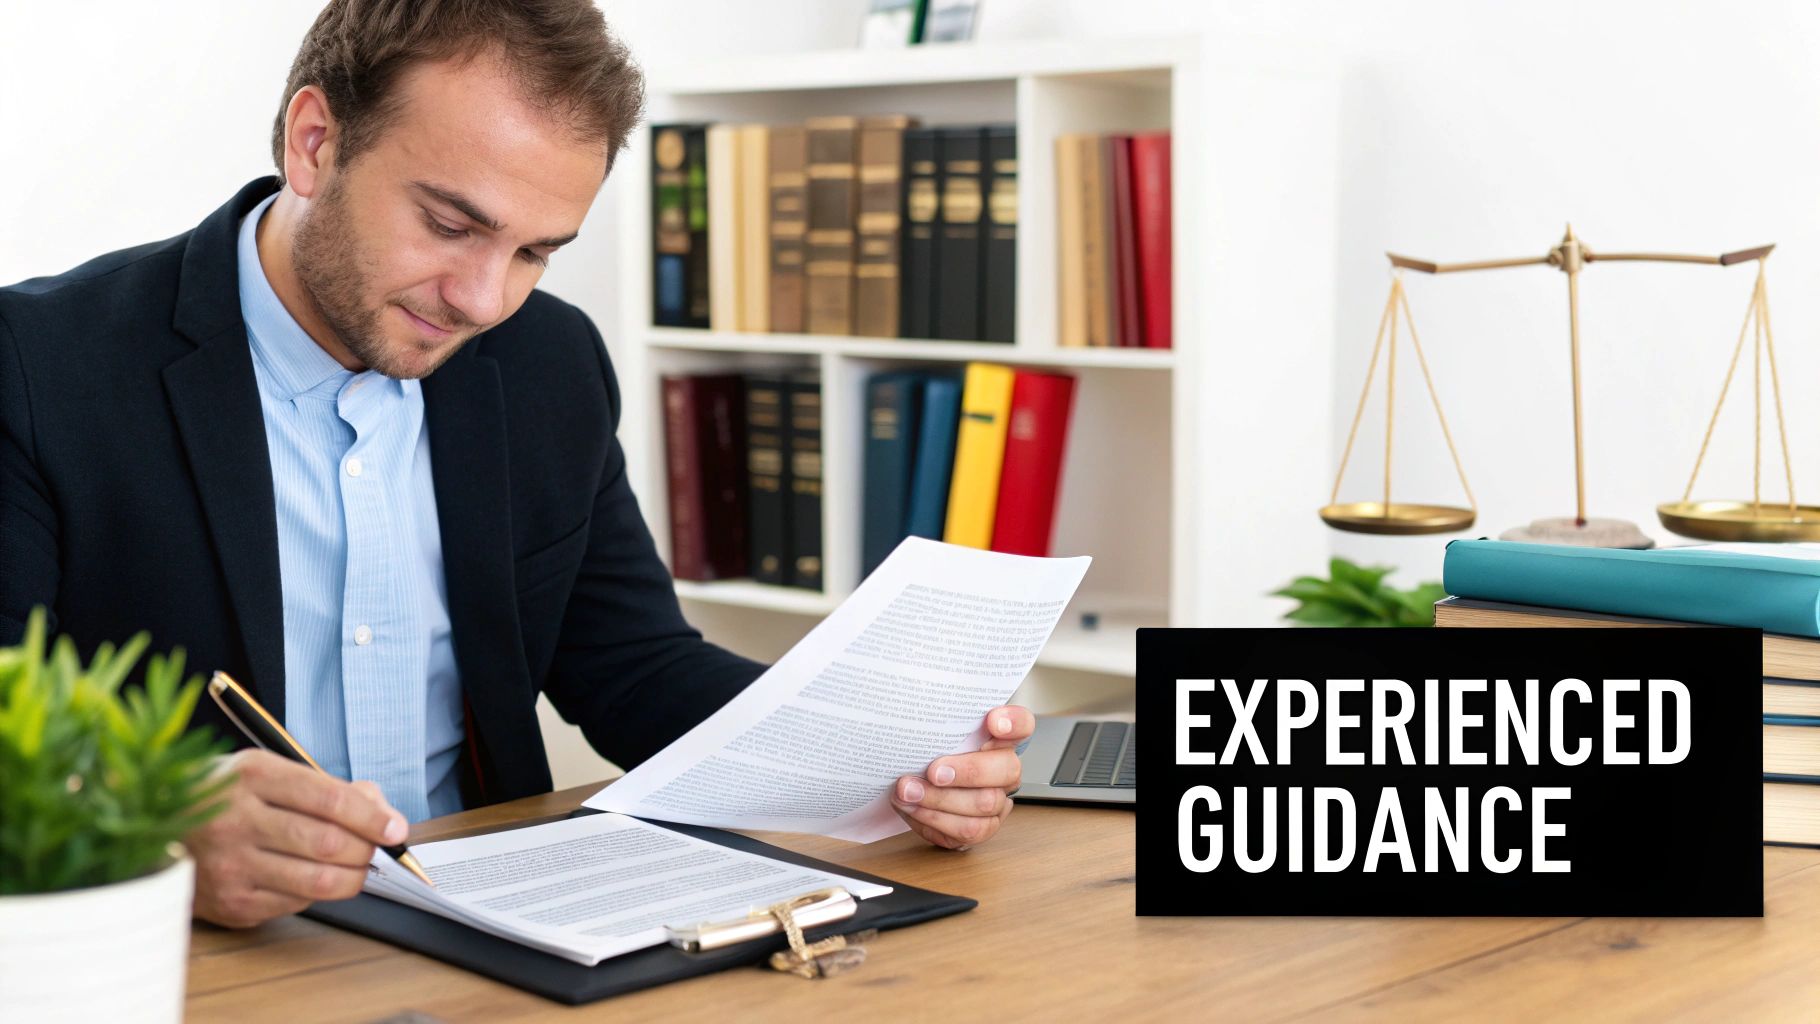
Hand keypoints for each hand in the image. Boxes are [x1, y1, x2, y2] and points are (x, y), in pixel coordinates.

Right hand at [188, 749, 408, 927]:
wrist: (154, 829)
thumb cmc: (225, 798)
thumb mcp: (270, 772)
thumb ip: (329, 788)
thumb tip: (383, 814)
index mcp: (252, 776)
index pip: (330, 800)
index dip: (372, 817)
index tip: (396, 829)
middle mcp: (236, 820)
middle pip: (329, 844)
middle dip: (367, 849)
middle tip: (377, 848)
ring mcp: (230, 866)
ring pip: (318, 881)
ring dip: (353, 877)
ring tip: (357, 866)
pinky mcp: (231, 903)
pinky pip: (296, 904)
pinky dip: (318, 893)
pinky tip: (312, 877)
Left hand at [892, 705, 1032, 849]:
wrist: (918, 785)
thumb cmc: (929, 751)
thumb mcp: (933, 731)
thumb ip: (935, 719)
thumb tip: (913, 706)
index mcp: (999, 738)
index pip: (1022, 723)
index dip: (1013, 722)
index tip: (992, 720)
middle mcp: (1005, 769)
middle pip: (1006, 769)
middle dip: (967, 771)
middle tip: (933, 771)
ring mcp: (997, 801)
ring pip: (984, 804)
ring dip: (941, 800)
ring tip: (907, 792)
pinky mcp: (982, 827)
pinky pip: (968, 831)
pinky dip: (935, 821)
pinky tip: (913, 809)